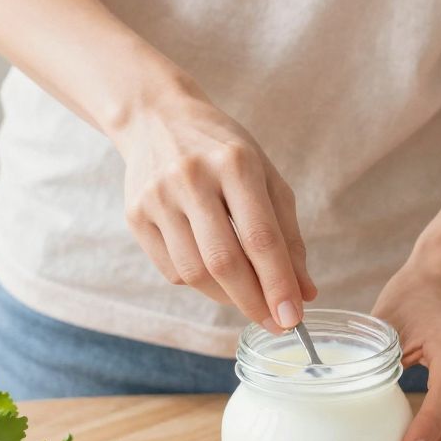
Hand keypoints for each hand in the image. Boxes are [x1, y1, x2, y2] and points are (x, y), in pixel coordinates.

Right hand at [117, 73, 315, 326]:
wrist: (155, 118)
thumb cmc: (222, 151)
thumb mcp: (265, 177)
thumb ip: (288, 235)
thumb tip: (305, 293)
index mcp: (235, 163)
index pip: (260, 237)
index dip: (278, 284)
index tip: (294, 317)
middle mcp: (192, 178)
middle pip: (224, 261)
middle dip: (254, 302)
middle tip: (275, 323)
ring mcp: (157, 197)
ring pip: (195, 273)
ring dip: (227, 297)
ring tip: (247, 297)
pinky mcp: (135, 216)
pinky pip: (172, 270)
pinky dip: (199, 282)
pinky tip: (213, 272)